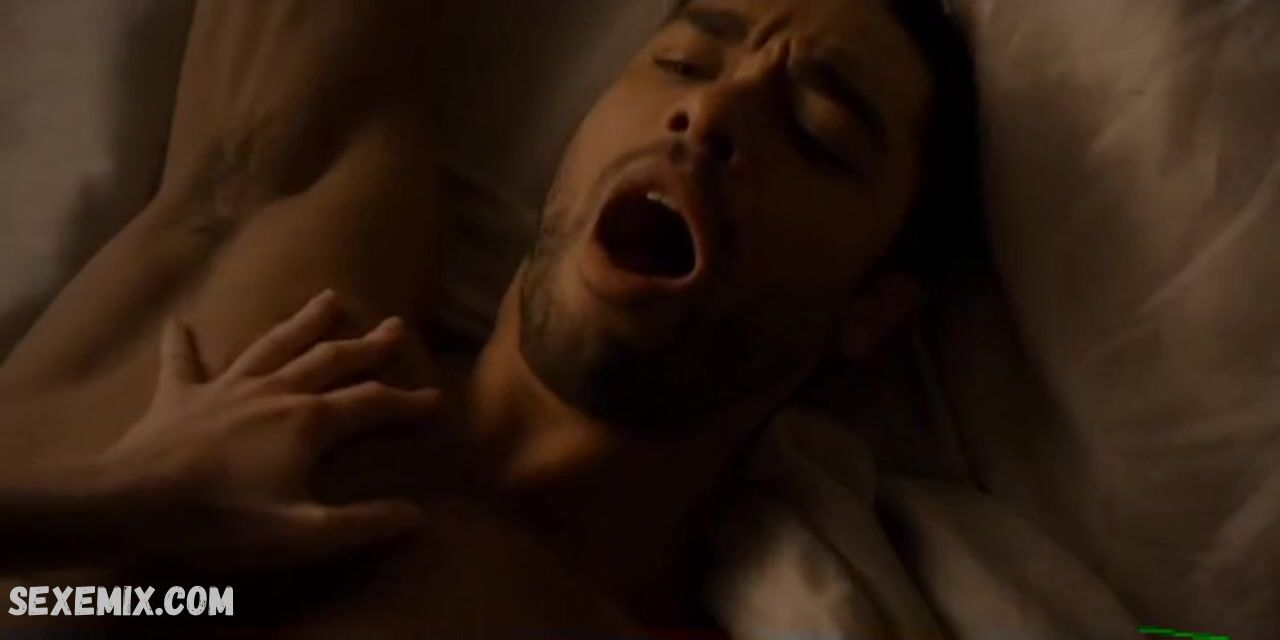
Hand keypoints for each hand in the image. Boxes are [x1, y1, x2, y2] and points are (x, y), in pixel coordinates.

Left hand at [101, 290, 438, 569]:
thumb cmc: (223, 519)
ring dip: (303, 322)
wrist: (133, 504)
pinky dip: (183, 342)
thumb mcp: (305, 533)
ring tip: (329, 298)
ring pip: (274, 346)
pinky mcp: (180, 396)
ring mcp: (226, 388)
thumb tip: (417, 516)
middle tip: (396, 326)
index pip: (372, 405)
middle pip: (330, 361)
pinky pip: (182, 362)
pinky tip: (180, 321)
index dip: (408, 403)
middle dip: (367, 346)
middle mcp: (275, 391)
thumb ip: (364, 523)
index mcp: (309, 421)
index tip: (436, 398)